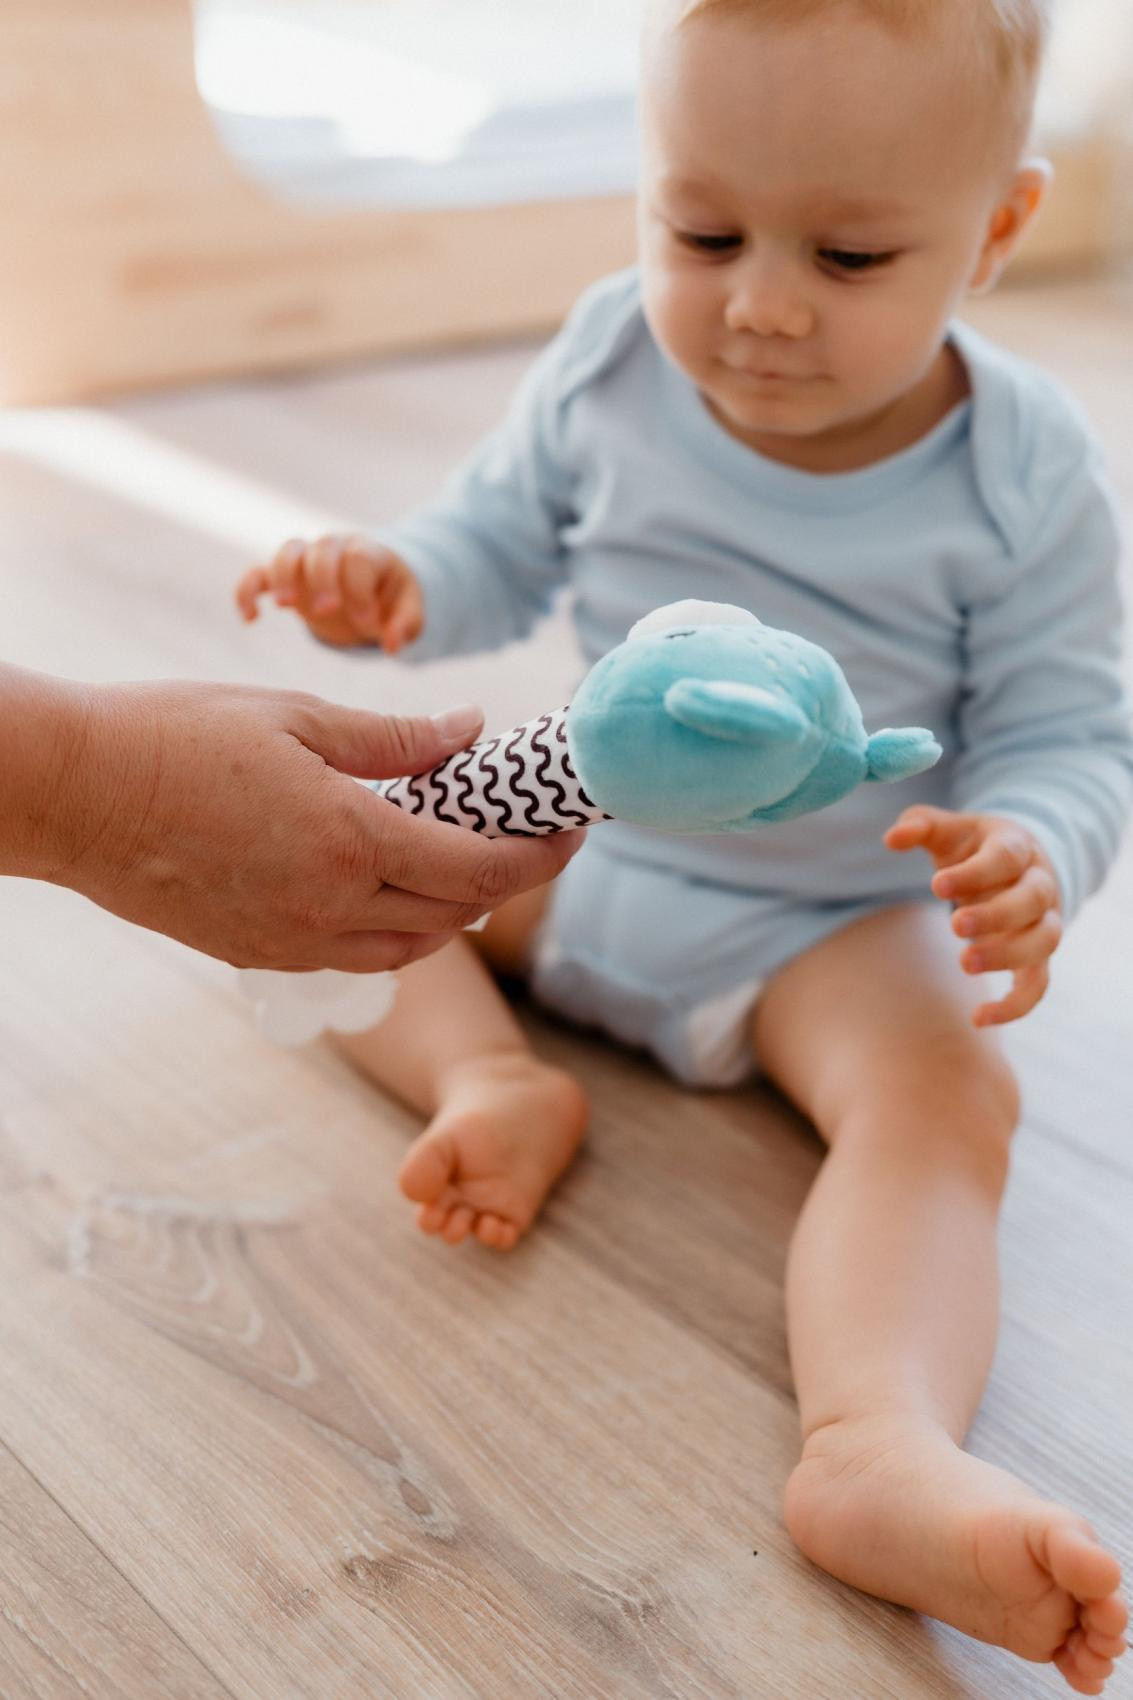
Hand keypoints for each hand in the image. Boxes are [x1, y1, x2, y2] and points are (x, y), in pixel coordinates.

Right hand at [23, 674, 582, 970]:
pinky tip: (392, 888)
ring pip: (410, 950)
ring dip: (453, 912)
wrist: (74, 796)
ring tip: (463, 861)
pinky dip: (396, 931)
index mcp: (350, 839)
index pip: (480, 870)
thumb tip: (470, 731)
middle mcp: (330, 906)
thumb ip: (395, 737)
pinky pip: (355, 957)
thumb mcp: (296, 716)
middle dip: (506, 881)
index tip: (571, 831)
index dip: (540, 857)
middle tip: (525, 838)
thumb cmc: (174, 737)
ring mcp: (293, 940)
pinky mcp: (259, 953)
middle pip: (456, 916)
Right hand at [235, 535, 423, 651]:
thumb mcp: (409, 611)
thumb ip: (406, 625)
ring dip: (283, 575)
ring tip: (285, 606)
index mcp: (370, 553)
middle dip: (322, 577)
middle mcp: (336, 550)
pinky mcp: (285, 579)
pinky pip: (258, 573)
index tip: (368, 623)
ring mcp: (307, 562)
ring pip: (288, 550)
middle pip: (323, 546)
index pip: (359, 559)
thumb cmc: (391, 599)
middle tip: (327, 610)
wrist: (370, 589)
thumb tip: (391, 645)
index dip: (360, 589)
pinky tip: (250, 619)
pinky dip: (247, 590)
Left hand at [885, 805, 1061, 1026]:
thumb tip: (891, 839)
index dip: (975, 872)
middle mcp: (1039, 883)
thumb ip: (919, 825)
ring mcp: (1044, 920)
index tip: (936, 885)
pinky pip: (1039, 983)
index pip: (1006, 857)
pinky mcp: (1038, 955)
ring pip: (1045, 940)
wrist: (1014, 864)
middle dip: (997, 914)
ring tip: (964, 962)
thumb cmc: (971, 846)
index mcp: (1016, 846)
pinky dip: (1017, 1005)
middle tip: (955, 925)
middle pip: (1033, 899)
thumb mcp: (947, 829)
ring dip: (1009, 955)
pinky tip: (978, 1018)